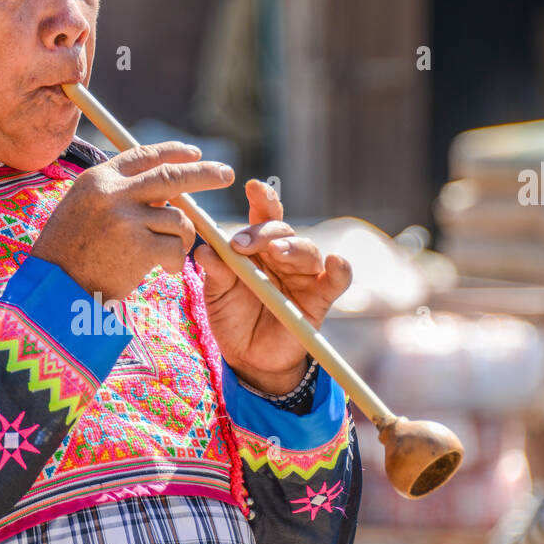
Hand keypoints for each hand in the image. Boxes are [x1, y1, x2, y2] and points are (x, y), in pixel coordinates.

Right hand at [31, 142, 234, 300]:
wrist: (52, 291)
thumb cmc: (66, 256)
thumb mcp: (82, 209)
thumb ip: (117, 193)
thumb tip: (164, 187)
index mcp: (98, 179)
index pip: (144, 155)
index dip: (173, 153)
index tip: (194, 154)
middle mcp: (113, 193)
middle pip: (171, 175)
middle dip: (204, 173)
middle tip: (226, 173)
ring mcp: (126, 220)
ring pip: (178, 218)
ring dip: (183, 237)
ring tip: (170, 254)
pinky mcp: (139, 248)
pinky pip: (176, 247)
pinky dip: (177, 260)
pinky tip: (165, 269)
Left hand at [194, 177, 351, 393]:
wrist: (249, 357)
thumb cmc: (233, 317)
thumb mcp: (217, 296)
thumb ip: (215, 273)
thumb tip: (204, 251)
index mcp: (258, 247)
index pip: (263, 216)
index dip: (262, 198)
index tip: (253, 186)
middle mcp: (283, 255)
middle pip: (282, 230)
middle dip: (263, 232)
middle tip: (241, 244)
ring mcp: (304, 275)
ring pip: (307, 249)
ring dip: (292, 247)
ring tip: (276, 252)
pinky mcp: (320, 298)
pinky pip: (337, 280)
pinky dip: (340, 270)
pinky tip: (334, 262)